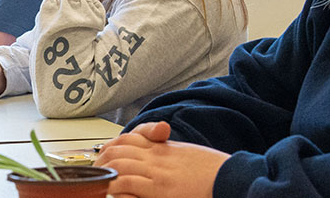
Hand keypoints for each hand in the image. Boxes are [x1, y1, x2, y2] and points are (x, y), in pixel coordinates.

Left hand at [94, 122, 227, 197]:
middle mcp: (157, 156)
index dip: (111, 147)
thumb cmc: (215, 172)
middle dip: (102, 161)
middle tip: (96, 175)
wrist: (233, 177)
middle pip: (118, 149)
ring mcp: (157, 171)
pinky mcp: (160, 188)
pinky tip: (112, 192)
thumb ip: (167, 156)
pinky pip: (127, 183)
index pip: (129, 138)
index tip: (104, 158)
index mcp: (164, 148)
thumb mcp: (187, 158)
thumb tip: (154, 164)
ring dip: (105, 174)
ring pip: (118, 164)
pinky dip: (115, 187)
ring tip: (99, 185)